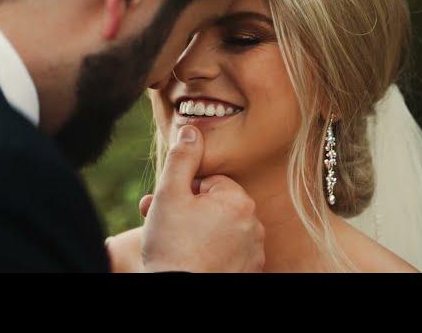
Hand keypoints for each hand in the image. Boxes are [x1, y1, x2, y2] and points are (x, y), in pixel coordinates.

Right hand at [141, 125, 264, 272]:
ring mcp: (254, 250)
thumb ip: (182, 158)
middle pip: (215, 205)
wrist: (177, 291)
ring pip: (221, 228)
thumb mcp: (169, 194)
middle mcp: (254, 224)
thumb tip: (192, 130)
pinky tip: (192, 257)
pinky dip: (212, 251)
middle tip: (167, 225)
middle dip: (189, 211)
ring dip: (199, 230)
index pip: (209, 182)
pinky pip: (229, 250)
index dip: (185, 193)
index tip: (171, 208)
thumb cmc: (171, 244)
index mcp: (238, 200)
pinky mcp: (249, 270)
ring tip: (177, 243)